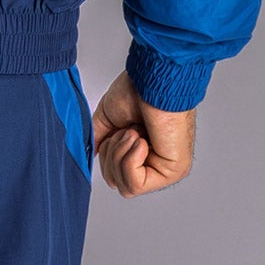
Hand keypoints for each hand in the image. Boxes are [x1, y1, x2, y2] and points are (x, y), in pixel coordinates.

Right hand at [91, 68, 195, 197]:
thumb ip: (100, 140)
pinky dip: (129, 159)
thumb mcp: (109, 118)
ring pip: (125, 187)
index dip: (107, 155)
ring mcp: (166, 169)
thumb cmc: (137, 88)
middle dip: (112, 155)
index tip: (117, 131)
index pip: (116, 175)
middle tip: (125, 131)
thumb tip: (90, 156)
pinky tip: (140, 139)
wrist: (152, 77)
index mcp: (142, 150)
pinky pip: (136, 185)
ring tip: (133, 132)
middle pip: (118, 184)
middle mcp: (155, 162)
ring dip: (120, 154)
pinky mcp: (173, 171)